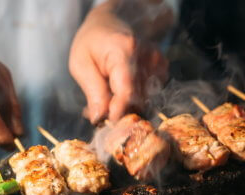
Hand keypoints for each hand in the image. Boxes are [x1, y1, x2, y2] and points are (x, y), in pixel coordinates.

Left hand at [69, 2, 168, 123]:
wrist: (113, 21)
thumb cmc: (92, 41)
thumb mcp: (81, 64)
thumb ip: (93, 91)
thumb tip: (100, 118)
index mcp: (124, 51)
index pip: (127, 91)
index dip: (118, 112)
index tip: (107, 123)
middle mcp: (147, 57)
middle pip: (138, 99)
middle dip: (119, 111)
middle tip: (100, 110)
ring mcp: (157, 63)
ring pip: (144, 100)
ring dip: (126, 106)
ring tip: (107, 97)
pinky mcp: (162, 69)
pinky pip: (150, 95)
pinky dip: (135, 99)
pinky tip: (121, 90)